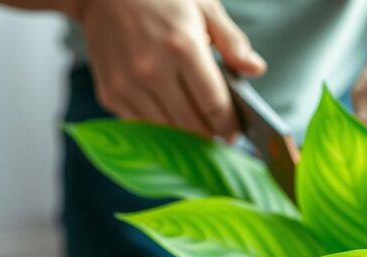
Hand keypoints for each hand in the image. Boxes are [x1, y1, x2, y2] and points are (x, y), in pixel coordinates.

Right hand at [76, 0, 265, 138]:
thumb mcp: (203, 5)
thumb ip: (232, 41)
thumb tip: (256, 69)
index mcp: (182, 47)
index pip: (214, 104)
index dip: (230, 125)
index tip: (236, 133)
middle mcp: (152, 70)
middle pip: (192, 124)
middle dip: (211, 133)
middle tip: (220, 132)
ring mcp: (127, 84)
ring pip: (168, 129)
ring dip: (187, 134)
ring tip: (198, 126)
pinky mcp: (110, 92)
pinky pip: (142, 124)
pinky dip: (160, 125)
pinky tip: (171, 115)